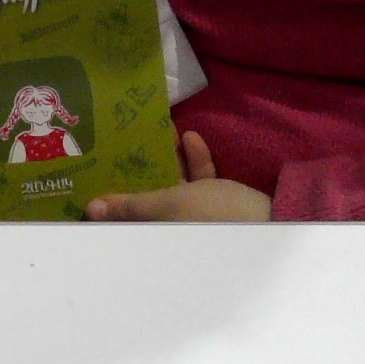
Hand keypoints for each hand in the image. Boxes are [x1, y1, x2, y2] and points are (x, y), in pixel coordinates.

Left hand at [85, 131, 271, 221]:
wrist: (273, 221)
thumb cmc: (213, 216)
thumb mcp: (167, 205)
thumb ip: (130, 205)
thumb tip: (91, 209)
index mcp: (157, 234)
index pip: (123, 220)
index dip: (109, 199)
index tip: (96, 171)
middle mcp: (172, 229)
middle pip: (147, 198)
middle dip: (139, 168)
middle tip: (125, 141)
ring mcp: (195, 217)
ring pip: (174, 184)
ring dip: (168, 157)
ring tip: (160, 129)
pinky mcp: (217, 205)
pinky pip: (200, 181)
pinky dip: (195, 161)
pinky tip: (192, 137)